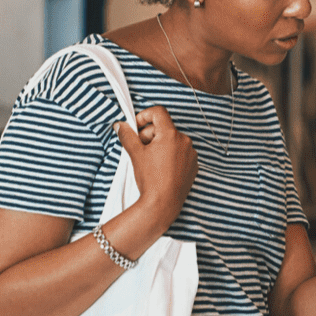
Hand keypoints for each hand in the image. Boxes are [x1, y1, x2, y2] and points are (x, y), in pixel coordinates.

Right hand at [115, 106, 197, 227]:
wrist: (163, 202)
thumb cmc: (151, 179)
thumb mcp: (135, 154)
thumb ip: (127, 135)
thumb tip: (121, 125)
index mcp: (171, 134)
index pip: (159, 112)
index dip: (145, 116)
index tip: (136, 126)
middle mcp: (185, 141)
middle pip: (164, 127)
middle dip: (149, 134)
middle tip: (139, 147)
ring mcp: (191, 153)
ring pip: (173, 140)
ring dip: (160, 144)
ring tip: (150, 160)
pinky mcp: (194, 164)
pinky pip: (181, 152)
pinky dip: (170, 154)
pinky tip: (161, 168)